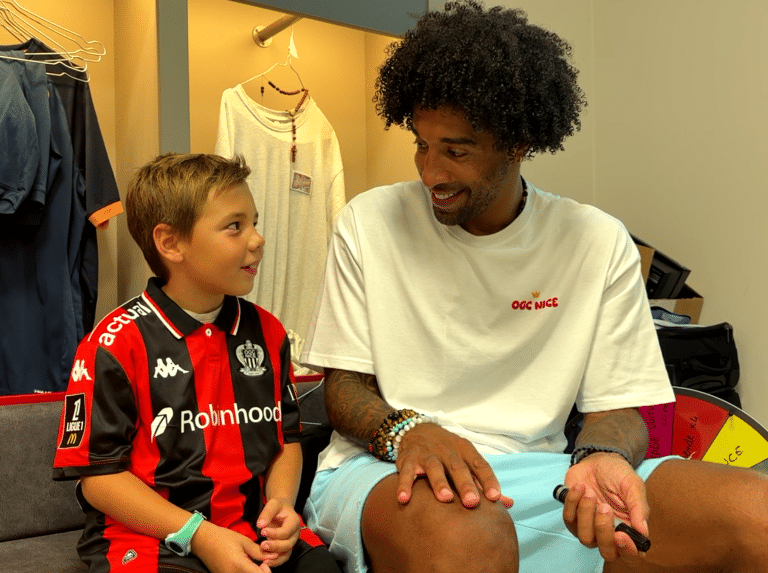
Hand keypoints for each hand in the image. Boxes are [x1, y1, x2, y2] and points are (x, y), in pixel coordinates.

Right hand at [191, 521, 271, 572]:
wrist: (203, 540)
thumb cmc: (223, 538)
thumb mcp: (244, 541)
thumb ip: (259, 551)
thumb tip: (273, 556)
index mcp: (239, 566)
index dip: (267, 571)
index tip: (266, 562)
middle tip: (262, 563)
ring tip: (254, 564)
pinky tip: (246, 566)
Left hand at [256, 498, 301, 567]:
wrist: (281, 509)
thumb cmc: (278, 507)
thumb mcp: (273, 504)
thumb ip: (267, 513)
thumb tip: (260, 524)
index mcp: (294, 522)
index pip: (286, 531)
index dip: (275, 533)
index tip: (263, 531)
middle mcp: (295, 534)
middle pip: (288, 544)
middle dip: (275, 546)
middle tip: (262, 545)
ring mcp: (291, 542)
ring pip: (286, 554)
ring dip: (275, 557)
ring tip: (263, 559)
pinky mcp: (286, 548)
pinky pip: (283, 557)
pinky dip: (275, 562)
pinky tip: (265, 562)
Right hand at [395, 422, 513, 508]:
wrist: (417, 430)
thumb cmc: (448, 452)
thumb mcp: (467, 460)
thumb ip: (484, 482)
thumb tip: (509, 504)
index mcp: (465, 450)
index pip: (480, 464)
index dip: (488, 480)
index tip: (496, 497)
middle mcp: (447, 450)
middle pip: (458, 467)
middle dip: (465, 484)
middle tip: (472, 503)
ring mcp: (427, 453)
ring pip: (434, 467)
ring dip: (439, 482)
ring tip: (444, 499)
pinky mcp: (409, 459)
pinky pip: (405, 472)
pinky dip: (404, 485)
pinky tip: (405, 499)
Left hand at [563, 452, 649, 564]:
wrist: (598, 460)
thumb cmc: (618, 475)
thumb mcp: (633, 485)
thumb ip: (639, 508)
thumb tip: (643, 532)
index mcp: (629, 530)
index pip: (631, 555)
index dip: (627, 551)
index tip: (621, 535)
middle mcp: (610, 534)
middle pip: (607, 552)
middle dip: (603, 531)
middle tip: (604, 507)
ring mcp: (590, 527)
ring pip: (585, 537)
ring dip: (586, 514)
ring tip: (590, 493)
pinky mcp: (573, 517)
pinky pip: (569, 519)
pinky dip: (573, 502)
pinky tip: (580, 487)